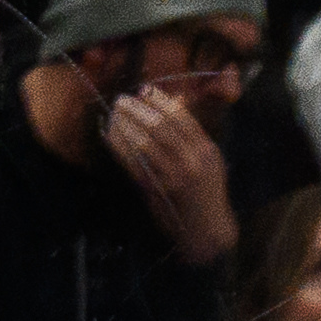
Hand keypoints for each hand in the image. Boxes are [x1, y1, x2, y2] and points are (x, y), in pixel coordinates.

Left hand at [98, 77, 237, 265]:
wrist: (207, 230)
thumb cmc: (206, 192)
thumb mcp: (209, 160)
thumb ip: (192, 132)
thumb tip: (175, 100)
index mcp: (207, 151)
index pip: (180, 117)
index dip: (159, 100)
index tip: (143, 90)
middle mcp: (192, 162)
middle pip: (160, 126)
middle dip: (137, 110)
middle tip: (122, 101)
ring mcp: (174, 176)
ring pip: (143, 141)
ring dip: (125, 125)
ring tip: (115, 115)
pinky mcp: (156, 189)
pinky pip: (132, 161)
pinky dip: (119, 145)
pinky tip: (111, 135)